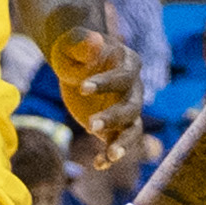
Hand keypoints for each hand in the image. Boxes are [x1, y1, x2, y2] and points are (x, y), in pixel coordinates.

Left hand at [47, 22, 147, 150]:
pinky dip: (109, 156)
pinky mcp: (115, 126)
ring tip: (110, 157)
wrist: (74, 63)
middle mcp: (133, 89)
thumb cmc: (73, 49)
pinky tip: (97, 165)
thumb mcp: (72, 43)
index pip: (123, 76)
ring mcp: (127, 109)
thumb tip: (95, 39)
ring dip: (123, 144)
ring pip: (133, 130)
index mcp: (128, 63)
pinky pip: (117, 143)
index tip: (82, 88)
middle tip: (90, 126)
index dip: (106, 82)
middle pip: (132, 107)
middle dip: (113, 118)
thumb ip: (82, 42)